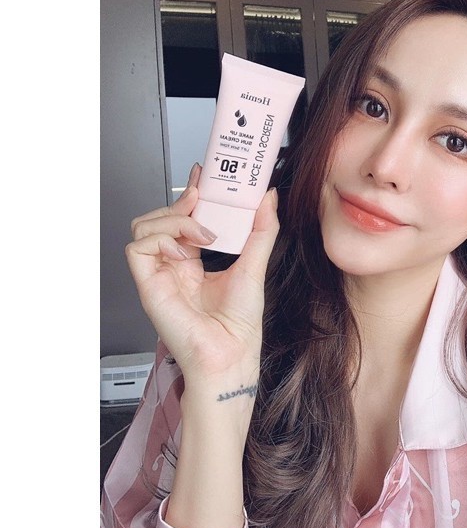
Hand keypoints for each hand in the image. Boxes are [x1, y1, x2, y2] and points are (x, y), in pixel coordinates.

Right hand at [125, 164, 278, 396]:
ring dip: (174, 219)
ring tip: (203, 233)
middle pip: (160, 217)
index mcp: (194, 261)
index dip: (190, 194)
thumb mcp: (255, 263)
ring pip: (144, 225)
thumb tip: (268, 197)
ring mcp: (159, 273)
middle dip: (182, 201)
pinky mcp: (148, 283)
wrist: (231, 353)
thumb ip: (262, 229)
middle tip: (205, 197)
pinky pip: (137, 247)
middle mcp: (173, 265)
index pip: (183, 218)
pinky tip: (185, 250)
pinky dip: (161, 239)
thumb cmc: (240, 322)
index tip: (205, 174)